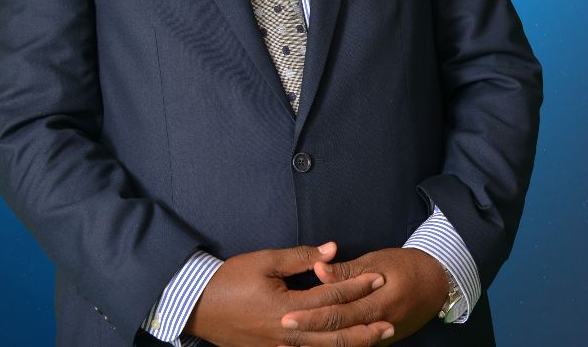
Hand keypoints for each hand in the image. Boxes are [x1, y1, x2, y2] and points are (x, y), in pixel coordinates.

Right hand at [185, 241, 393, 346]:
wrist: (197, 306)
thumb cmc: (229, 280)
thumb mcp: (264, 261)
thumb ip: (301, 257)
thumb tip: (333, 250)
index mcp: (286, 308)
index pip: (331, 296)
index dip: (357, 286)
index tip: (378, 278)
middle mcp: (287, 334)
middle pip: (334, 334)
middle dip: (364, 326)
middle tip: (390, 321)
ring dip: (352, 344)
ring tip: (376, 338)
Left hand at [276, 247, 449, 345]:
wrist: (438, 283)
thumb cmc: (407, 266)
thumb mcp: (378, 260)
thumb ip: (347, 270)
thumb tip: (319, 269)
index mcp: (379, 303)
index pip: (339, 313)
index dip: (312, 316)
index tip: (286, 316)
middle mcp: (380, 325)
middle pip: (338, 334)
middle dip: (308, 333)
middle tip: (281, 330)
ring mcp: (382, 336)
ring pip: (346, 345)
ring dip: (318, 344)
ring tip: (289, 344)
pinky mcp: (382, 340)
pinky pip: (355, 346)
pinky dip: (334, 346)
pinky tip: (313, 345)